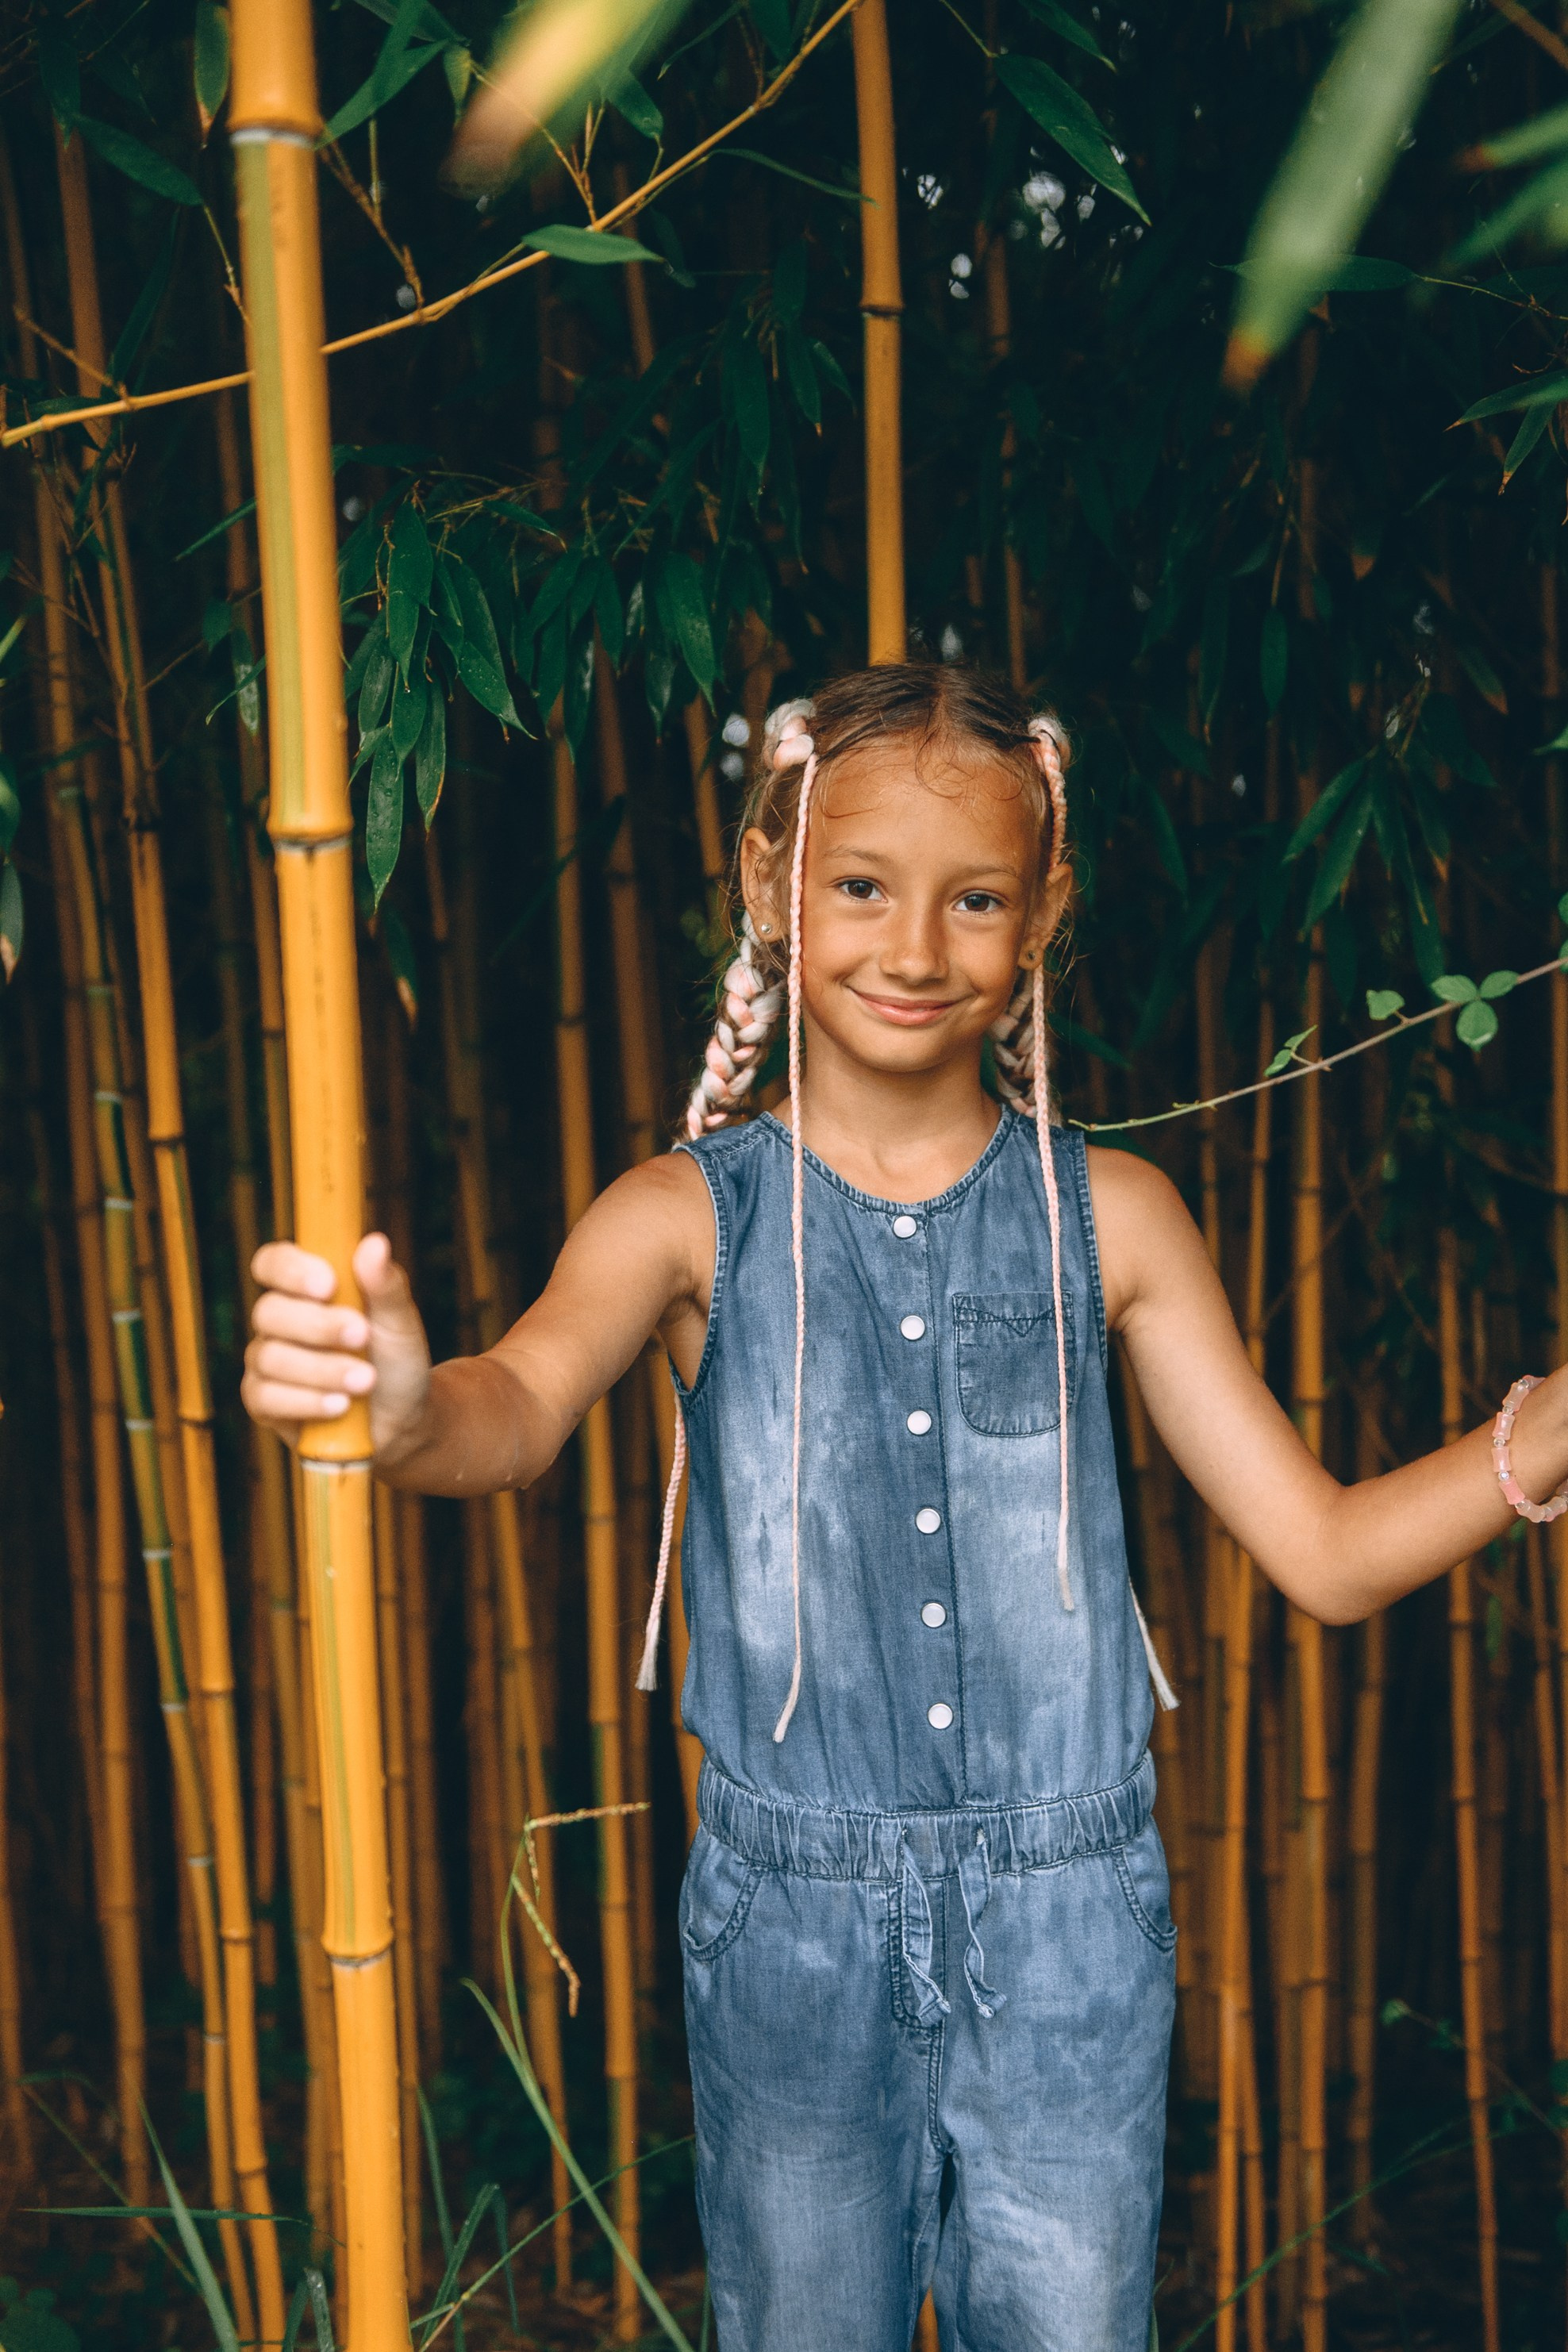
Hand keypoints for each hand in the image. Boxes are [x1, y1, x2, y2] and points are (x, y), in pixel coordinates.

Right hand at [242, 1233, 432, 1460]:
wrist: (401, 1420)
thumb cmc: (396, 1362)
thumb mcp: (400, 1323)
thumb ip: (386, 1286)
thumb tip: (375, 1242)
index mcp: (305, 1288)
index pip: (273, 1262)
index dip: (291, 1270)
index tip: (329, 1285)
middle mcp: (278, 1320)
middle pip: (269, 1311)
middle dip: (319, 1327)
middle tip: (363, 1338)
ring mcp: (265, 1360)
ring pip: (270, 1356)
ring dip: (322, 1369)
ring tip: (365, 1381)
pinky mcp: (263, 1402)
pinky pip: (264, 1396)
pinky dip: (307, 1400)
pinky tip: (339, 1405)